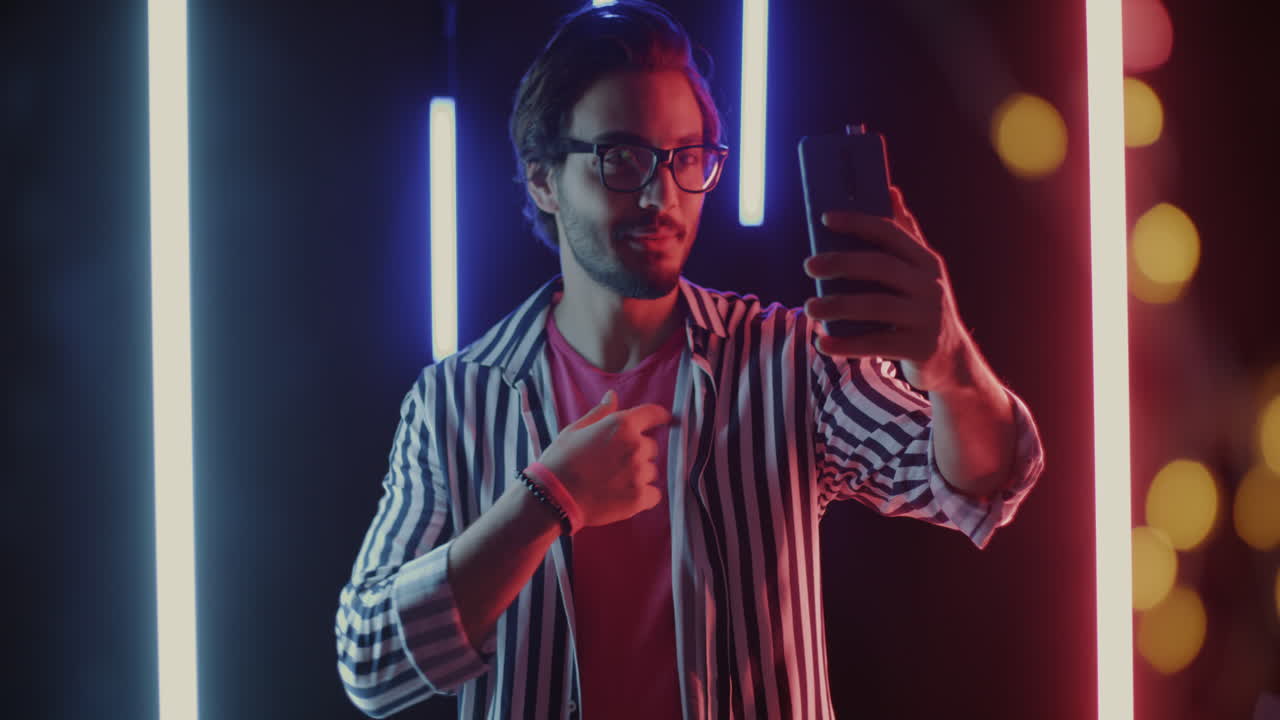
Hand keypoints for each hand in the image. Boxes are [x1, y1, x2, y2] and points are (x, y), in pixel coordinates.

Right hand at [536, 390, 670, 526]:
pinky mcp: (639, 497)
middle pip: (651, 446)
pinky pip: (654, 493)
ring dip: (639, 474)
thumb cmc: (561, 460)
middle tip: (615, 462)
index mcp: (622, 424)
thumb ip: (600, 413)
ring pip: (651, 471)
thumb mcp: (576, 429)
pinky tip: (624, 495)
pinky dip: (644, 495)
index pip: (654, 414)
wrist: (553, 497)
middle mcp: (636, 446)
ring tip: (614, 480)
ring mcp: (639, 473)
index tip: (661, 421)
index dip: (658, 417)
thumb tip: (613, 396)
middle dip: (638, 451)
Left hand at [802, 186, 971, 391]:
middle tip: (808, 265)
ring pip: (875, 306)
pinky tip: (822, 342)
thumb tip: (890, 190)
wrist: (952, 359)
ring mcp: (927, 318)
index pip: (891, 233)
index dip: (858, 223)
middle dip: (841, 262)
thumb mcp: (919, 272)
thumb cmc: (921, 307)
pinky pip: (876, 345)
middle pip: (881, 266)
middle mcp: (929, 286)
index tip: (825, 218)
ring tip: (809, 308)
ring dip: (837, 305)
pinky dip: (846, 345)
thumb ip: (904, 236)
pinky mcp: (919, 348)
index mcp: (926, 261)